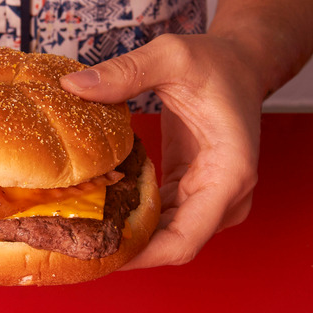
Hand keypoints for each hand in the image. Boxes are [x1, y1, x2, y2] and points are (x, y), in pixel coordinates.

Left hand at [61, 34, 263, 268]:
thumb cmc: (216, 62)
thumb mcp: (171, 56)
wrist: (240, 63)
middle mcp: (226, 196)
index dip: (139, 256)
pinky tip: (96, 212)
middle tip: (71, 243)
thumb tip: (74, 86)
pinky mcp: (192, 191)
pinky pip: (162, 220)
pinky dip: (132, 220)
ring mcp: (211, 198)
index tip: (95, 254)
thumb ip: (125, 72)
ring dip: (125, 237)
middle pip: (172, 246)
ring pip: (165, 237)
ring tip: (76, 232)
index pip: (184, 240)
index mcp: (229, 175)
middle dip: (124, 250)